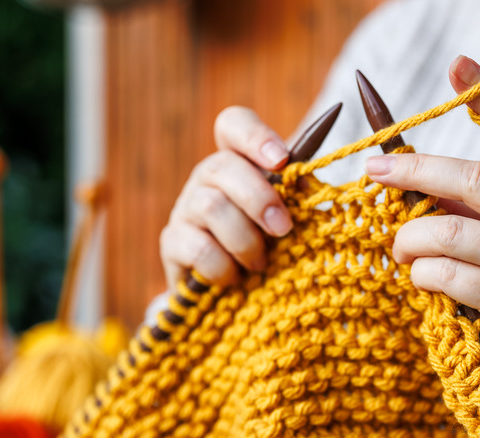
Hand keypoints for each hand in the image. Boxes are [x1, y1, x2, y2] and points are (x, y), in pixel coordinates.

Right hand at [160, 106, 292, 290]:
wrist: (228, 292)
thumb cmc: (265, 245)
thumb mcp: (284, 217)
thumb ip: (295, 196)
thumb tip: (307, 182)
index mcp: (238, 161)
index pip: (233, 125)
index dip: (255, 136)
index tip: (281, 160)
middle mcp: (206, 177)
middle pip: (222, 165)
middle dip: (258, 198)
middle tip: (283, 228)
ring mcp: (185, 208)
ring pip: (211, 206)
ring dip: (244, 239)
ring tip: (260, 263)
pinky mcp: (172, 242)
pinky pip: (199, 248)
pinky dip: (224, 267)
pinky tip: (234, 278)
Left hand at [365, 56, 479, 386]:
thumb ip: (479, 198)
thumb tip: (407, 169)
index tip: (458, 65)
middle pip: (476, 181)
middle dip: (416, 171)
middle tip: (376, 169)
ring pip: (450, 233)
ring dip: (410, 238)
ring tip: (401, 246)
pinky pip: (446, 277)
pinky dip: (420, 272)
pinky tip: (420, 275)